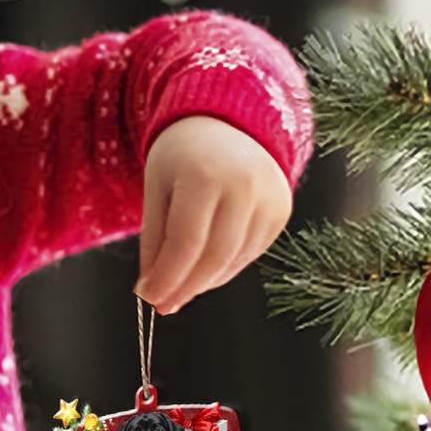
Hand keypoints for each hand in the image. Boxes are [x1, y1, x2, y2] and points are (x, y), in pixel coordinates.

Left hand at [136, 117, 291, 314]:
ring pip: (233, 261)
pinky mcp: (281, 211)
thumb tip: (151, 292)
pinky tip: (204, 269)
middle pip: (213, 257)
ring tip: (180, 286)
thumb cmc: (183, 157)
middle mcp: (245, 185)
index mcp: (206, 175)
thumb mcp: (156, 191)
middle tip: (162, 304)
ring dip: (203, 282)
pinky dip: (224, 269)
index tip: (149, 298)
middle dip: (185, 287)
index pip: (186, 243)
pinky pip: (249, 254)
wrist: (226, 126)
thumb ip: (154, 242)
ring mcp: (269, 199)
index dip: (167, 277)